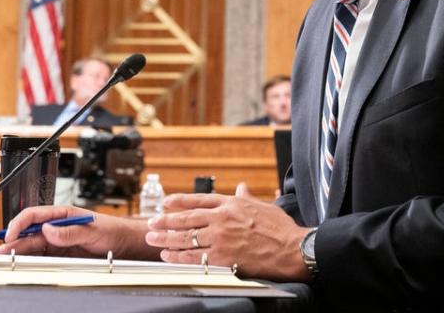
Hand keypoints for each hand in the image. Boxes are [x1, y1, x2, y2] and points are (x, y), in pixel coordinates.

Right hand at [0, 205, 155, 259]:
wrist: (124, 244)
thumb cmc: (112, 230)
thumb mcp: (92, 230)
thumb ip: (70, 231)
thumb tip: (48, 229)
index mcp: (63, 214)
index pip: (35, 215)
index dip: (20, 223)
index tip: (11, 233)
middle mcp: (57, 226)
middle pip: (29, 233)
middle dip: (12, 241)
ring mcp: (58, 241)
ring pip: (32, 246)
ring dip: (17, 251)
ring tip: (3, 260)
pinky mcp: (60, 254)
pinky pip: (41, 256)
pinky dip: (29, 259)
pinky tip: (19, 263)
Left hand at [145, 183, 310, 281]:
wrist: (291, 248)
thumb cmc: (280, 228)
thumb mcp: (262, 206)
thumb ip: (247, 197)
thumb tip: (242, 186)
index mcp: (231, 204)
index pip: (199, 200)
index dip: (180, 201)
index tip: (166, 202)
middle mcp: (222, 218)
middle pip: (187, 218)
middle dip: (165, 221)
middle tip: (151, 223)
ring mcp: (221, 238)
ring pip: (186, 237)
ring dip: (166, 239)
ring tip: (152, 239)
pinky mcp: (222, 257)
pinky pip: (194, 256)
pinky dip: (178, 256)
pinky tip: (167, 256)